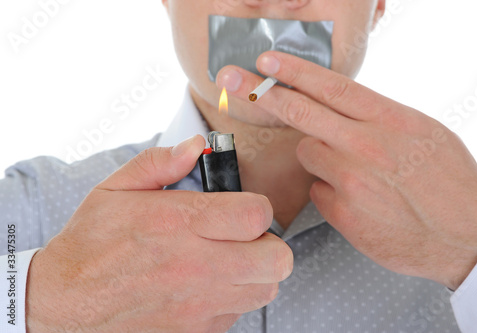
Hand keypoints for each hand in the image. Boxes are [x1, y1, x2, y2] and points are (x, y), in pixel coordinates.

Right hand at [25, 135, 292, 332]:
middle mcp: (196, 265)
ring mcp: (198, 303)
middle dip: (269, 242)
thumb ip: (160, 162)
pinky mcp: (195, 330)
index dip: (258, 208)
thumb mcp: (116, 188)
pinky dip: (235, 297)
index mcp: (179, 223)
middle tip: (246, 236)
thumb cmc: (91, 241)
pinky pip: (240, 312)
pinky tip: (210, 284)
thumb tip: (196, 145)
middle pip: (276, 258)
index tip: (243, 209)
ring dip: (258, 271)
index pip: (256, 215)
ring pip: (266, 289)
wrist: (63, 301)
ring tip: (231, 260)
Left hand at [217, 51, 476, 289]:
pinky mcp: (342, 213)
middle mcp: (366, 146)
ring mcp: (352, 181)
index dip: (294, 71)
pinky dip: (328, 190)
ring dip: (318, 156)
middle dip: (262, 92)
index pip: (332, 87)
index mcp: (390, 120)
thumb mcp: (423, 132)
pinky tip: (356, 199)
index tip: (267, 60)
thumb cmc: (448, 180)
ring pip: (307, 153)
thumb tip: (339, 108)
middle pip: (301, 112)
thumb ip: (378, 117)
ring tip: (352, 170)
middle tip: (233, 79)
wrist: (466, 235)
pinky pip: (317, 190)